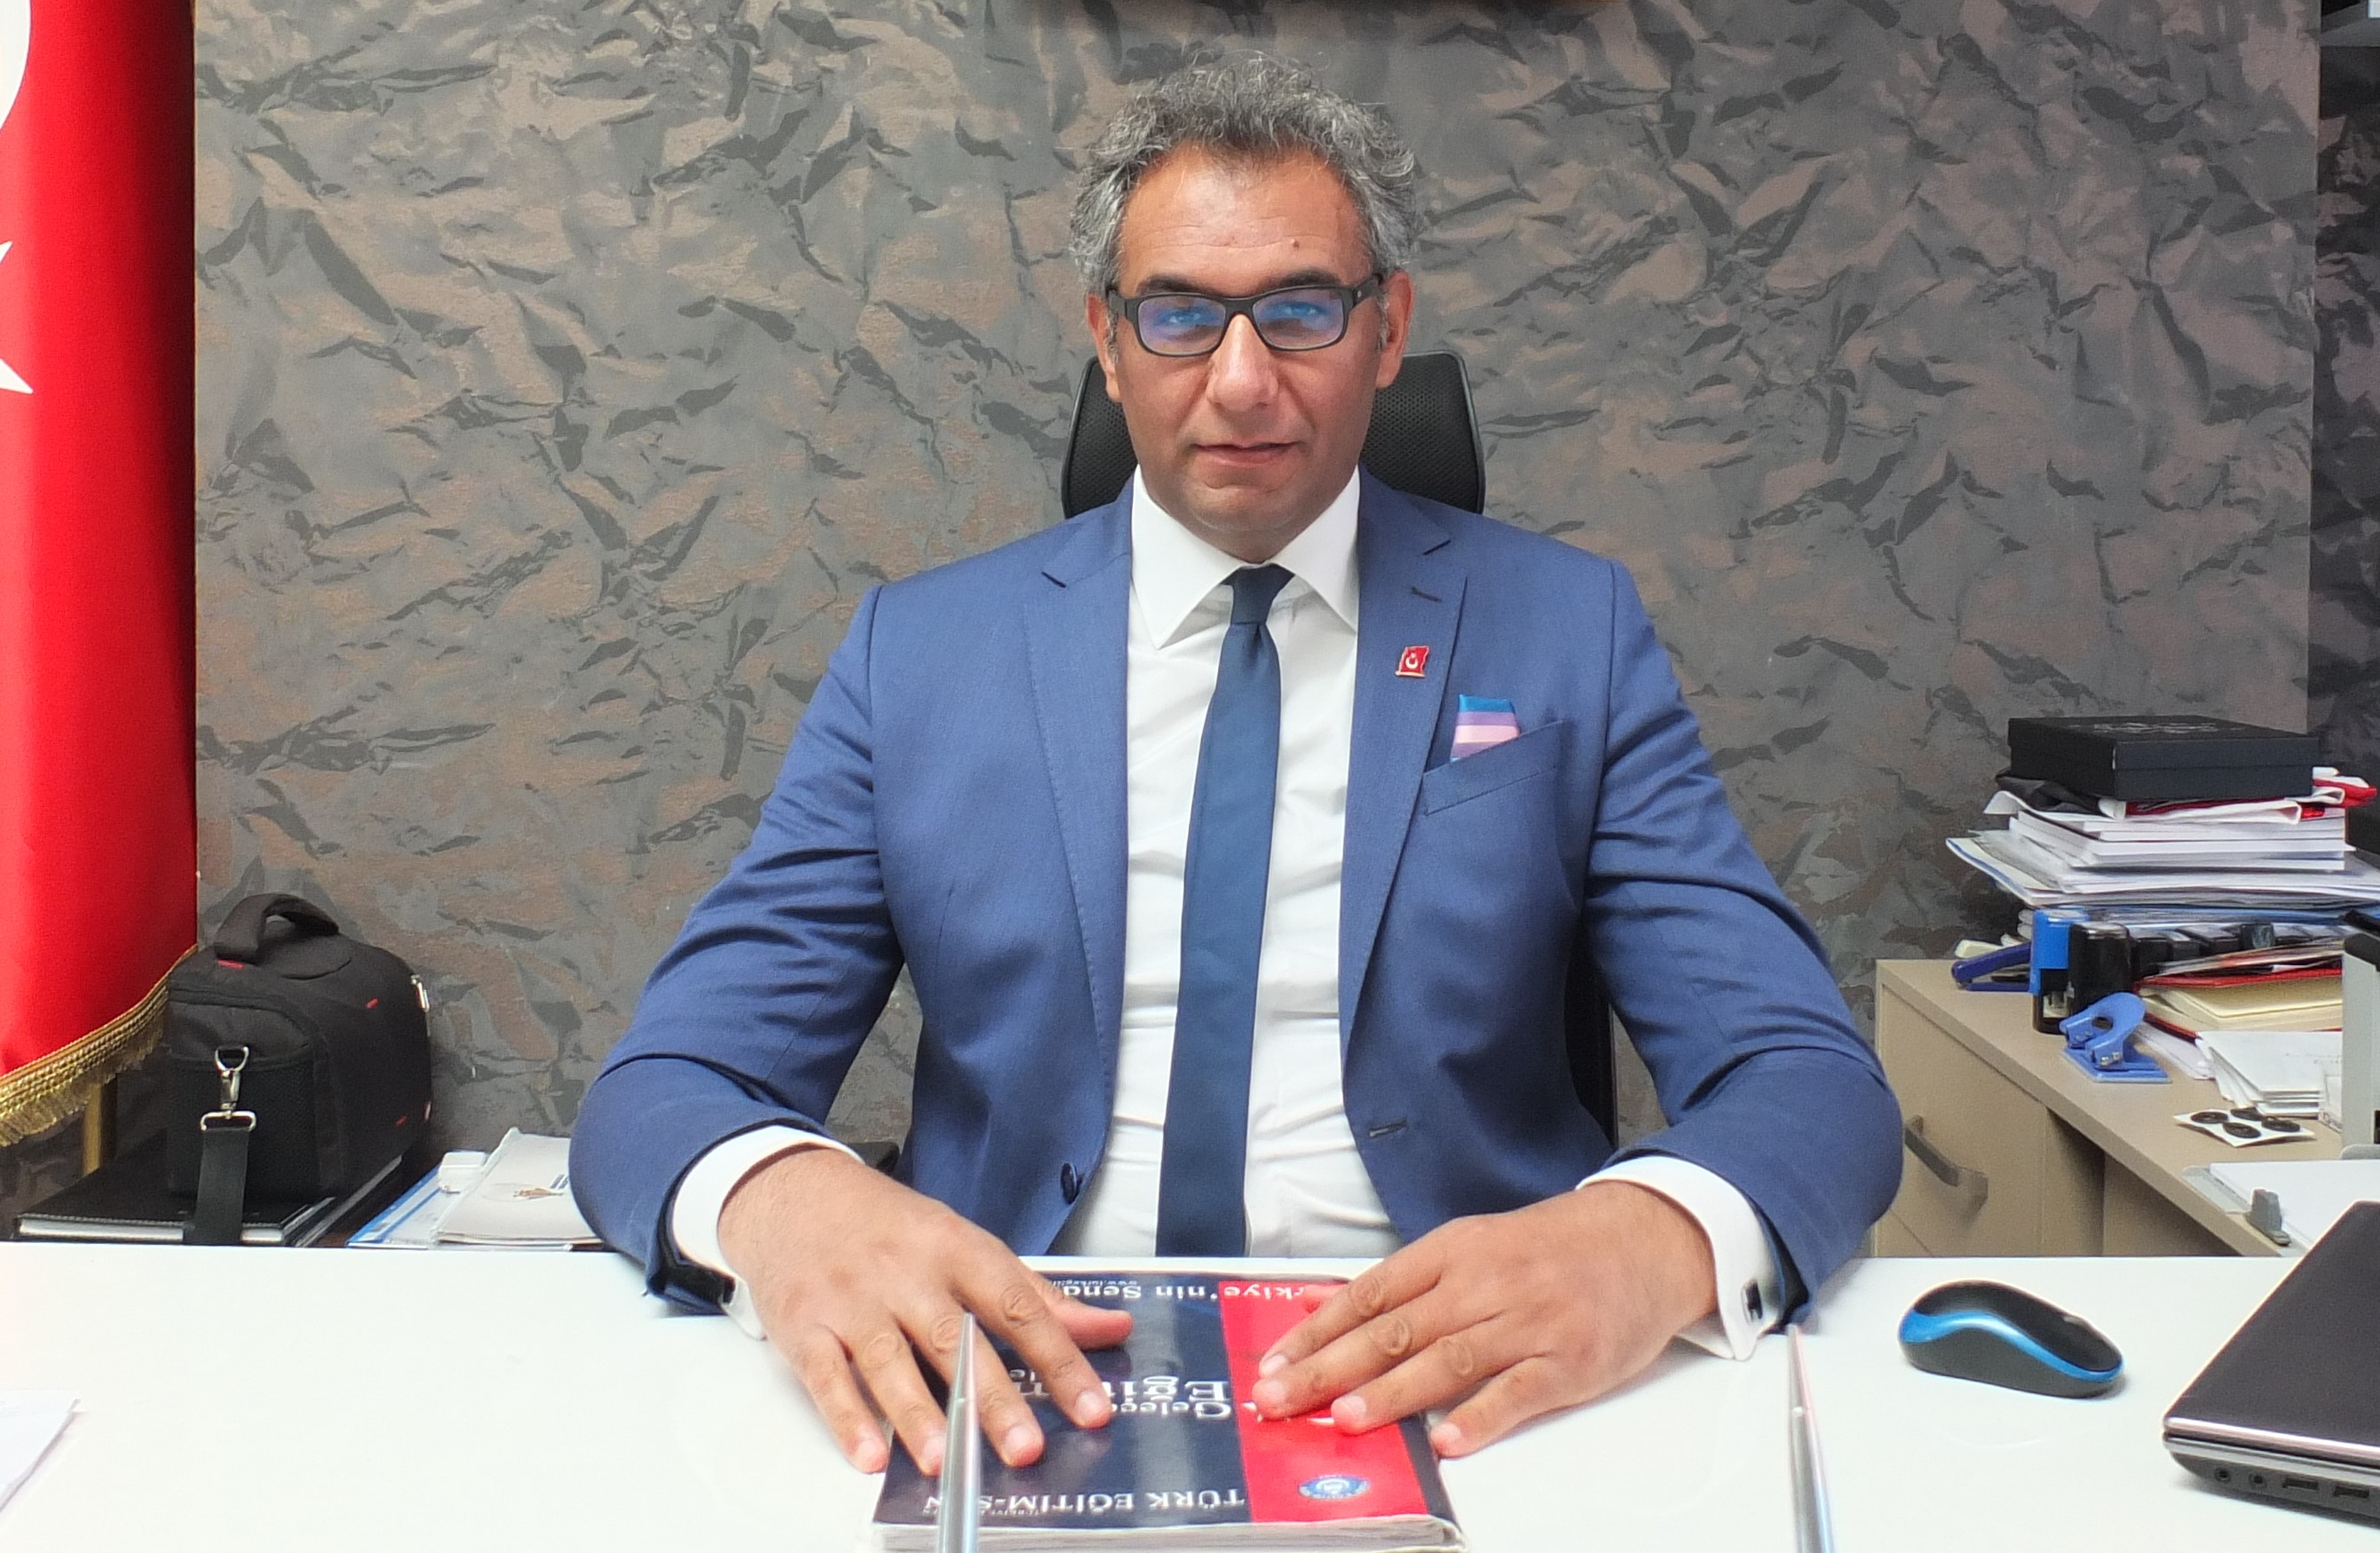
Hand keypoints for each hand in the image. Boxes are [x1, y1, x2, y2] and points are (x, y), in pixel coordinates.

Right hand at [717, 1148, 1132, 1474]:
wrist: (791, 1191)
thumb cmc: (886, 1225)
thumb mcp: (966, 1244)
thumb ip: (1036, 1294)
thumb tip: (1109, 1329)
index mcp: (955, 1248)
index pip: (1017, 1305)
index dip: (1058, 1358)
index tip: (1089, 1405)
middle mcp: (906, 1272)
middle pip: (955, 1339)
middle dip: (993, 1397)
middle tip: (1025, 1446)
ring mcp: (853, 1299)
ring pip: (889, 1360)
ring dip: (918, 1413)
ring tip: (947, 1458)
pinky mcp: (805, 1325)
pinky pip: (827, 1375)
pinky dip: (848, 1418)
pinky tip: (870, 1453)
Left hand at [1248, 1180, 1716, 1456]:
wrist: (1645, 1239)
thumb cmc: (1550, 1249)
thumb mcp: (1471, 1245)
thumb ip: (1398, 1281)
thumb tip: (1316, 1304)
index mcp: (1454, 1250)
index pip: (1371, 1292)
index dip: (1318, 1331)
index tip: (1273, 1362)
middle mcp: (1485, 1283)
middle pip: (1397, 1329)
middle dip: (1331, 1367)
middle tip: (1282, 1398)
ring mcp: (1528, 1324)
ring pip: (1450, 1360)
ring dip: (1394, 1392)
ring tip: (1346, 1418)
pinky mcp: (1568, 1362)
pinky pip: (1518, 1395)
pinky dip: (1480, 1418)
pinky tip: (1446, 1442)